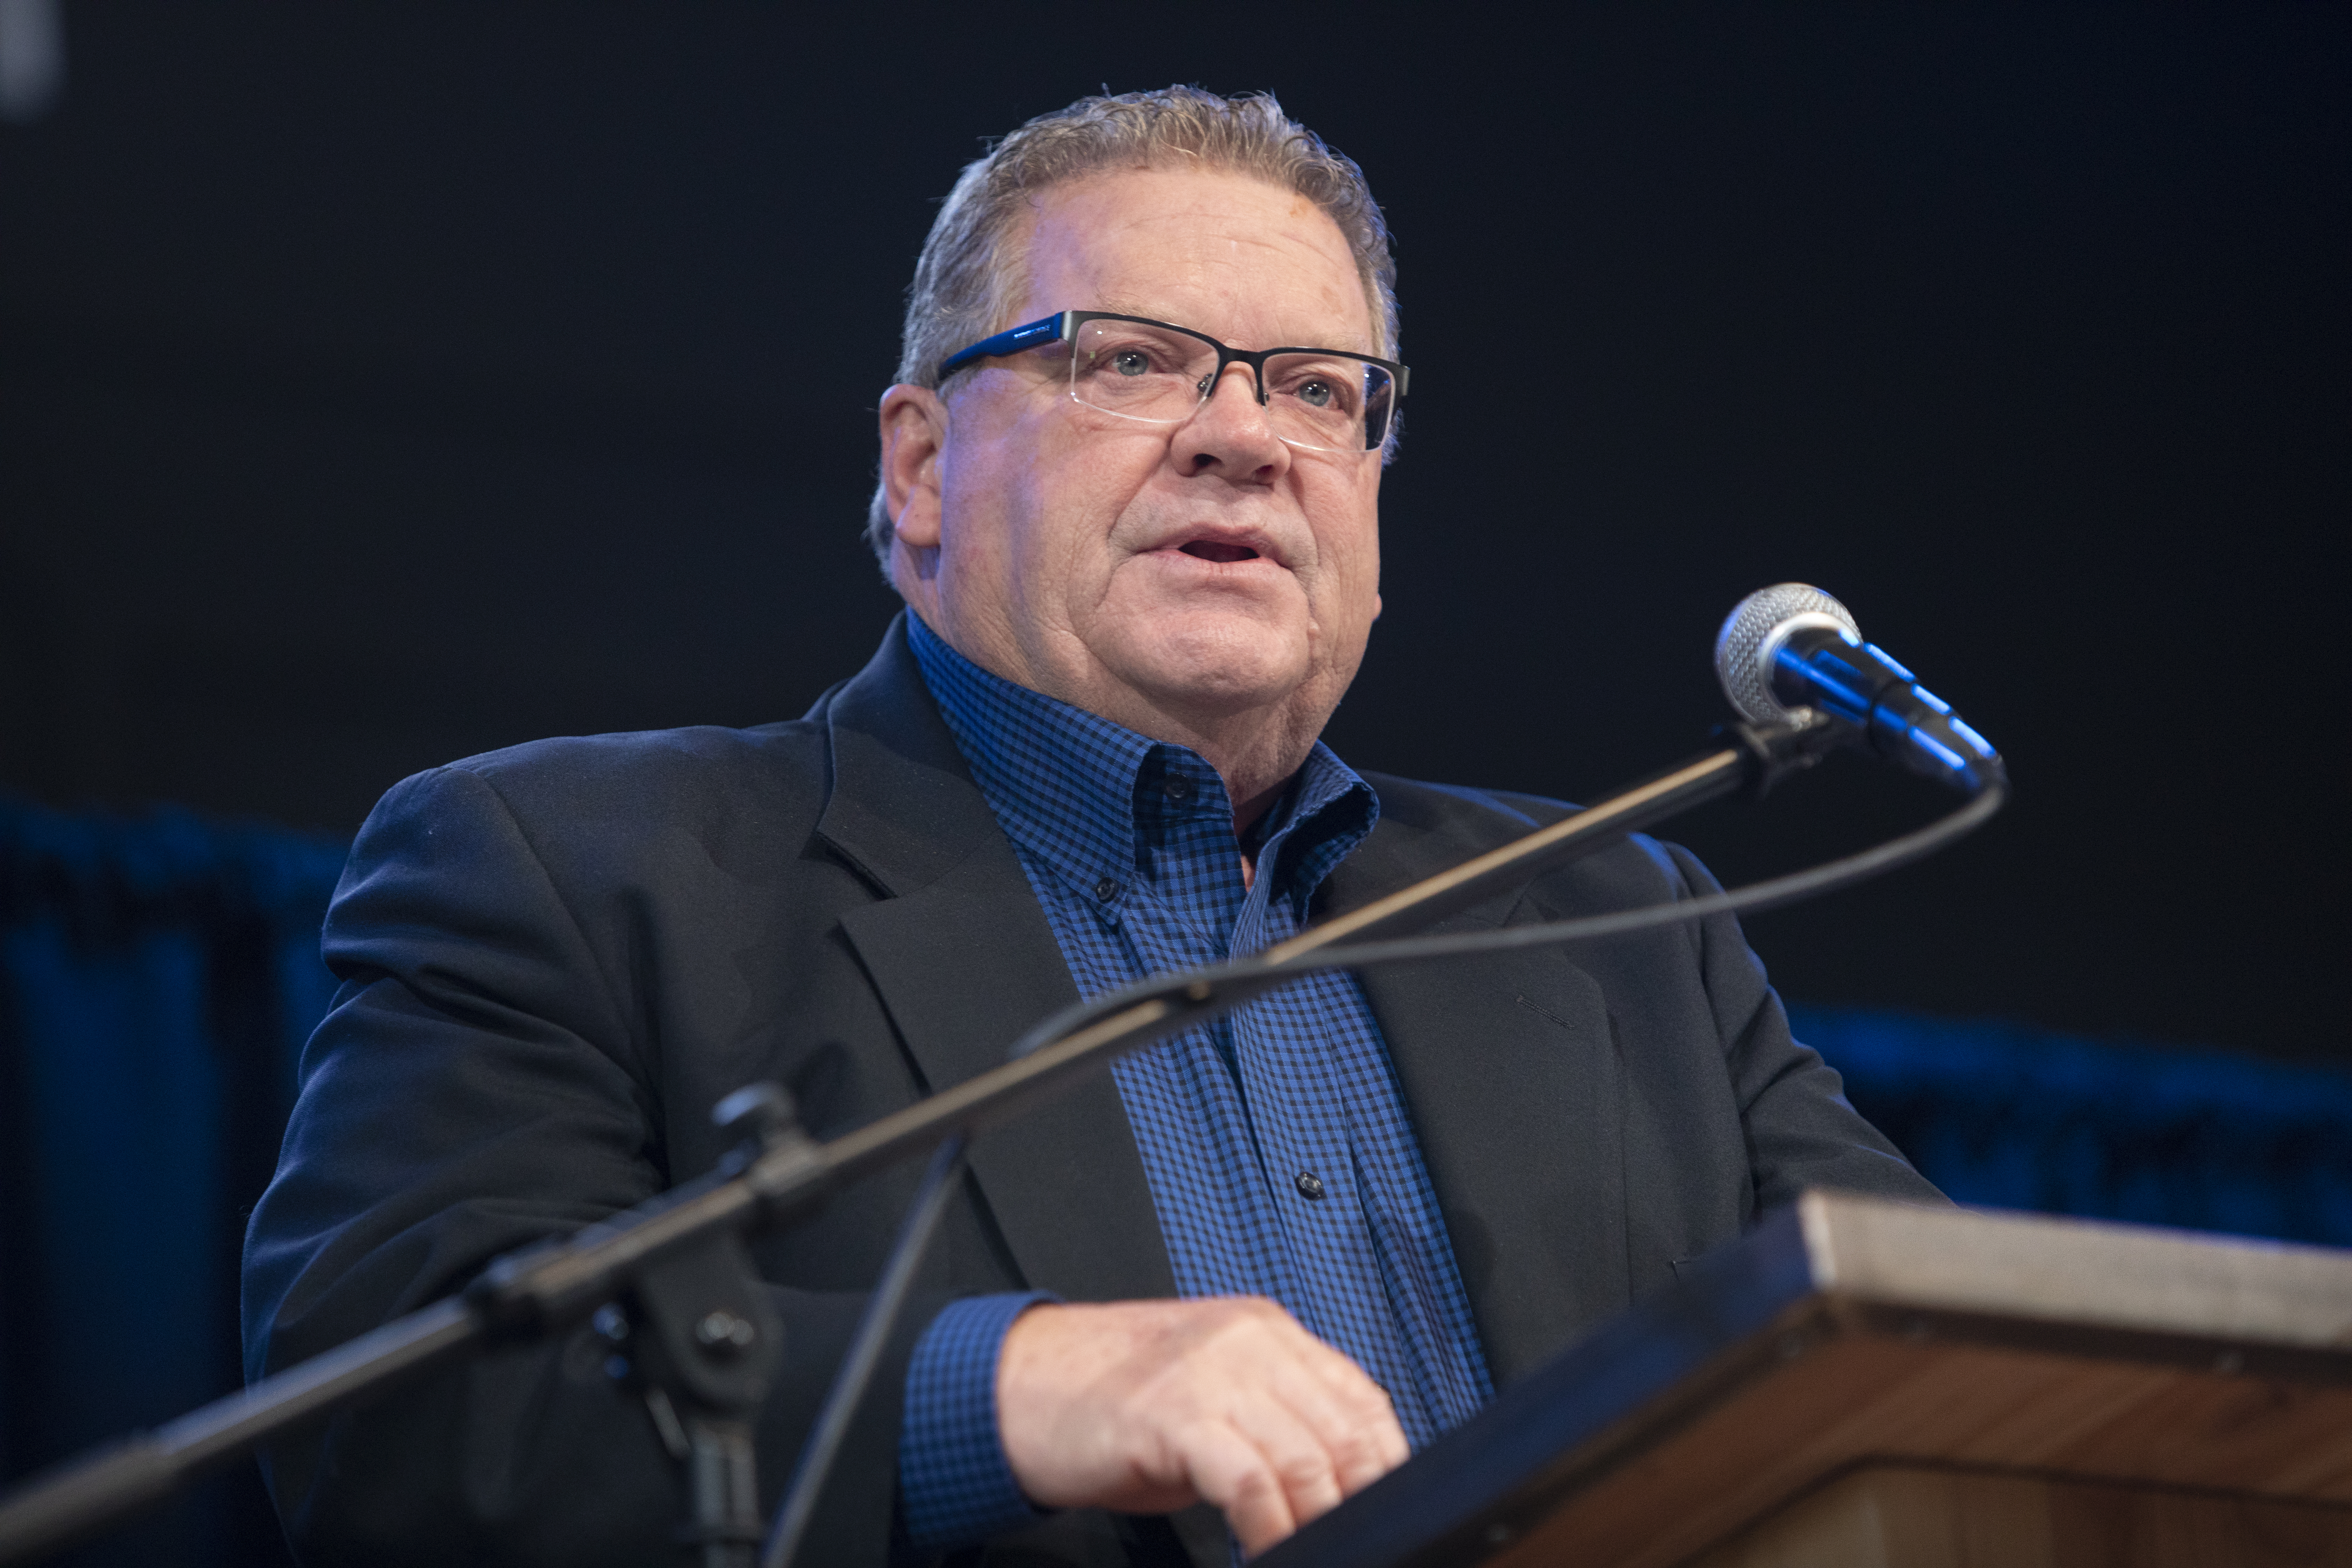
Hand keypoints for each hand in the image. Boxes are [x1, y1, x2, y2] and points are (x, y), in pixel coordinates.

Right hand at [995, 1296, 1409, 1555]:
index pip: (1361, 1398)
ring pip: (1305, 1457)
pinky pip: (1247, 1480)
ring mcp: (1210, 1374)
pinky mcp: (1173, 1414)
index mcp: (1264, 1331)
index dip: (1388, 1464)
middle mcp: (1247, 1343)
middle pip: (1343, 1432)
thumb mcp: (1206, 1395)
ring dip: (1317, 1522)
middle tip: (1358, 1545)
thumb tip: (1331, 1483)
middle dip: (1360, 1503)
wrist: (1015, 1385)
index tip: (1389, 1514)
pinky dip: (1266, 1527)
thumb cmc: (1108, 1400)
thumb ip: (1269, 1419)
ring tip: (1314, 1553)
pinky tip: (1264, 1551)